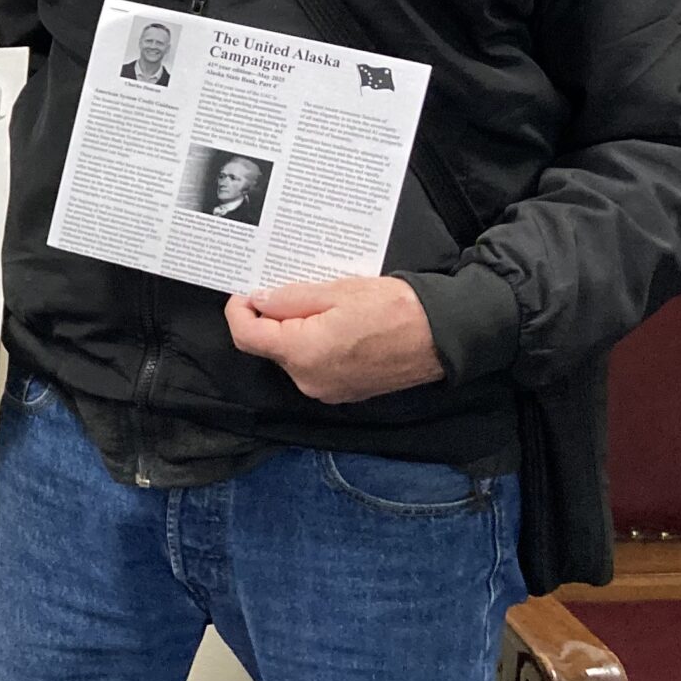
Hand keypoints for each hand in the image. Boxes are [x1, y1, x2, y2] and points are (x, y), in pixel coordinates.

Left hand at [223, 276, 441, 404]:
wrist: (443, 336)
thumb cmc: (394, 309)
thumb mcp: (336, 291)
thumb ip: (289, 299)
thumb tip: (258, 301)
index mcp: (302, 354)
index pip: (247, 337)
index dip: (238, 311)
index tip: (243, 292)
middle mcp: (309, 381)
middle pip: (270, 347)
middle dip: (272, 318)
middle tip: (288, 288)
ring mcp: (327, 391)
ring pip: (293, 357)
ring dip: (294, 331)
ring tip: (318, 303)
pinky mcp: (344, 392)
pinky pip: (314, 367)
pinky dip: (313, 345)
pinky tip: (333, 323)